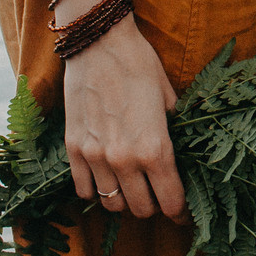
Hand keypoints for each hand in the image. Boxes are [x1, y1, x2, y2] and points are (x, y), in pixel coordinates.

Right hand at [63, 16, 184, 220]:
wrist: (99, 42)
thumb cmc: (139, 64)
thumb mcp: (168, 97)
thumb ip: (174, 130)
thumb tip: (182, 151)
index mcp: (155, 148)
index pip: (171, 200)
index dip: (180, 211)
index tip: (183, 212)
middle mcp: (124, 159)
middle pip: (141, 209)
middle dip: (154, 206)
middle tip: (159, 196)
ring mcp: (95, 156)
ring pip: (111, 203)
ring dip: (125, 200)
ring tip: (133, 187)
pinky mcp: (73, 149)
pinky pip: (83, 189)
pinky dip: (96, 190)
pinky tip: (106, 178)